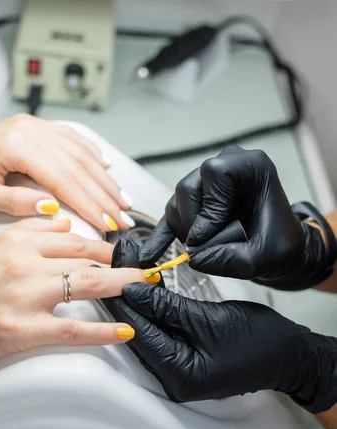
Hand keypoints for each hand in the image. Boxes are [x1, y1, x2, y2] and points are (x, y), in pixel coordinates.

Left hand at [0, 115, 134, 231]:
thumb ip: (17, 201)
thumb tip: (53, 207)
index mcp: (16, 144)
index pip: (64, 179)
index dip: (91, 204)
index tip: (108, 223)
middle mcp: (30, 130)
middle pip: (79, 166)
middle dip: (105, 195)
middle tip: (124, 218)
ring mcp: (35, 126)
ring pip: (81, 153)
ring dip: (105, 178)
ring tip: (123, 200)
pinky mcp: (37, 129)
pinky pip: (72, 139)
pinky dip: (93, 155)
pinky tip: (106, 168)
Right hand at [0, 219, 152, 390]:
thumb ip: (24, 232)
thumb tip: (62, 224)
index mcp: (13, 242)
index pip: (71, 237)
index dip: (103, 243)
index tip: (120, 248)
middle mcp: (22, 265)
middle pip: (86, 257)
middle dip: (120, 262)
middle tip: (144, 267)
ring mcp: (24, 298)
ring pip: (86, 286)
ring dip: (122, 286)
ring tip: (144, 287)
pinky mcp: (22, 331)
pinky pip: (73, 329)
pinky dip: (102, 331)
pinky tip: (122, 331)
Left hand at [104, 283, 336, 412]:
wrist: (290, 355)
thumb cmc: (260, 341)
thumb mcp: (209, 318)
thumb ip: (167, 306)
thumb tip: (133, 289)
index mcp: (180, 375)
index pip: (139, 333)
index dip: (122, 303)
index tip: (108, 277)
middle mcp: (174, 381)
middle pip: (139, 335)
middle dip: (127, 303)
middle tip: (113, 271)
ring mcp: (179, 374)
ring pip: (148, 335)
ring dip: (139, 307)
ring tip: (124, 278)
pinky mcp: (185, 364)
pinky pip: (161, 337)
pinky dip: (154, 316)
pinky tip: (146, 296)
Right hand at [140, 145, 332, 289]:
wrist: (280, 251)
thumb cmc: (279, 247)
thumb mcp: (259, 258)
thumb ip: (227, 259)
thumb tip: (190, 256)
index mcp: (250, 166)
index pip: (215, 173)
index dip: (210, 207)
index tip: (215, 234)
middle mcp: (225, 167)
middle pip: (188, 188)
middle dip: (193, 223)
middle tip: (207, 246)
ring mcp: (207, 184)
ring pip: (176, 203)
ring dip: (184, 232)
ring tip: (205, 249)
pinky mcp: (195, 204)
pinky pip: (170, 216)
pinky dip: (161, 237)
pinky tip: (150, 255)